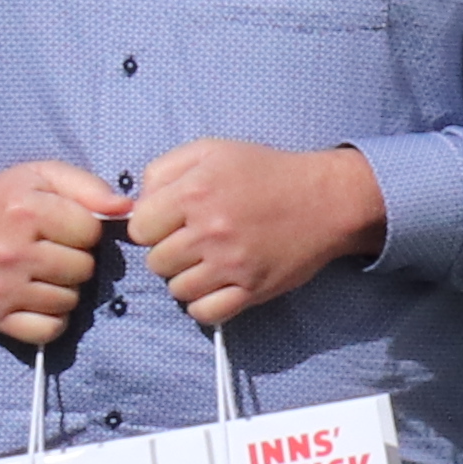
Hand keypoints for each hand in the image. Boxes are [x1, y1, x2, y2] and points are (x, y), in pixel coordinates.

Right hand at [0, 160, 123, 346]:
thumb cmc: (3, 202)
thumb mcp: (42, 177)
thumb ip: (88, 187)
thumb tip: (126, 208)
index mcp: (23, 211)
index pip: (91, 232)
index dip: (85, 228)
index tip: (63, 225)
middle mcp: (10, 252)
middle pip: (84, 268)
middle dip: (76, 258)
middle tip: (51, 249)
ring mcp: (2, 288)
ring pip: (71, 300)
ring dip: (65, 287)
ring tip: (41, 270)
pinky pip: (50, 329)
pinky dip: (52, 317)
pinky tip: (38, 296)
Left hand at [128, 138, 387, 328]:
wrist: (327, 199)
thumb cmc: (266, 172)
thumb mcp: (212, 150)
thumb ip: (163, 170)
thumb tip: (135, 205)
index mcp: (195, 192)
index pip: (139, 229)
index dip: (152, 226)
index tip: (172, 222)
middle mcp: (211, 229)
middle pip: (156, 262)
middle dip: (170, 252)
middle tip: (195, 242)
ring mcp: (232, 263)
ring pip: (177, 289)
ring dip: (187, 279)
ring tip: (208, 262)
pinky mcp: (253, 289)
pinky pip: (205, 312)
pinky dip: (204, 304)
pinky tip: (217, 286)